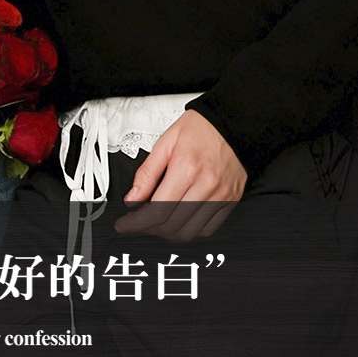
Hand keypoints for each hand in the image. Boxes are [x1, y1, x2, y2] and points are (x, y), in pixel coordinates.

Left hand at [114, 110, 246, 241]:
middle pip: (172, 225)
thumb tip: (132, 198)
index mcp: (186, 168)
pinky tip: (180, 222)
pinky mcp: (230, 201)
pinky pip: (208, 229)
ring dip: (169, 233)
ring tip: (158, 222)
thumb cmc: (200, 129)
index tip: (125, 224)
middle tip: (139, 222)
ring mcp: (220, 195)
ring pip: (190, 232)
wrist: (232, 124)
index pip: (158, 209)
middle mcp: (206, 185)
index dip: (137, 222)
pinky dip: (190, 231)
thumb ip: (147, 173)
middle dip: (150, 228)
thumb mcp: (165, 142)